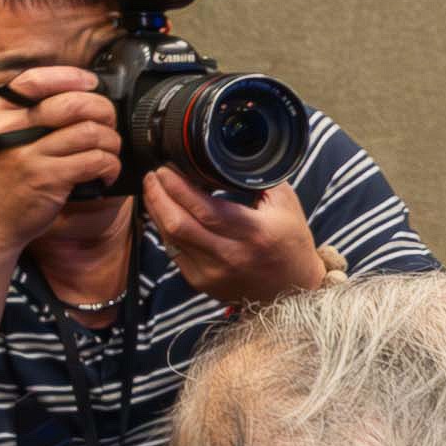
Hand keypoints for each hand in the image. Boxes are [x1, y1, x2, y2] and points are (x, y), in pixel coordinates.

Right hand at [0, 71, 122, 257]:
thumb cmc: (1, 179)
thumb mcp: (1, 139)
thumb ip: (27, 117)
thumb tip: (78, 95)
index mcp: (0, 114)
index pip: (36, 80)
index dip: (71, 77)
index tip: (92, 83)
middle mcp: (11, 130)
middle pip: (73, 103)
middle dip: (103, 109)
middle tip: (110, 121)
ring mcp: (29, 155)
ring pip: (90, 132)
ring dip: (111, 141)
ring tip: (110, 151)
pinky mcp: (47, 179)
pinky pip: (94, 161)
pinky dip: (110, 165)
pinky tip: (107, 172)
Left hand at [144, 170, 335, 309]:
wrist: (292, 289)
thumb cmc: (289, 241)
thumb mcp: (285, 204)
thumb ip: (257, 178)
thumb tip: (225, 156)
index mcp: (254, 233)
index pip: (204, 209)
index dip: (178, 187)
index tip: (167, 169)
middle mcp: (230, 256)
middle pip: (178, 224)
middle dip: (158, 195)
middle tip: (153, 175)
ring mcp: (213, 272)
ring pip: (170, 238)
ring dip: (156, 210)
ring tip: (154, 190)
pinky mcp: (201, 282)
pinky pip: (173, 251)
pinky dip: (165, 229)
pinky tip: (164, 213)